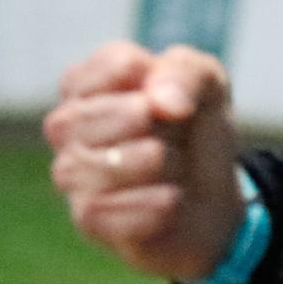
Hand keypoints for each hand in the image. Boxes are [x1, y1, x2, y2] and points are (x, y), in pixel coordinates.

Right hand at [45, 43, 248, 281]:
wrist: (214, 200)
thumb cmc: (196, 131)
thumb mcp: (207, 86)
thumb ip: (185, 73)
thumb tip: (159, 102)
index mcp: (89, 83)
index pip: (116, 64)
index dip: (163, 81)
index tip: (179, 98)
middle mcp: (68, 126)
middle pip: (97, 116)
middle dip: (154, 124)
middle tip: (177, 133)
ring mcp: (72, 174)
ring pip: (105, 165)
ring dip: (159, 163)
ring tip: (175, 165)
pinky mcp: (89, 219)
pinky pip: (115, 210)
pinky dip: (159, 202)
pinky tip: (171, 199)